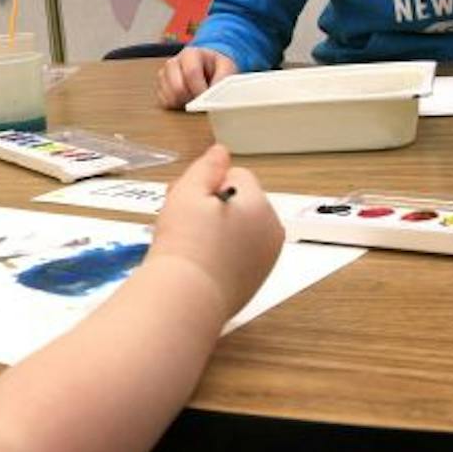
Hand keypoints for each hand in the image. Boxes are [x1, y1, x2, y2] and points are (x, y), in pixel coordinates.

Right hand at [144, 145, 281, 321]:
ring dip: (218, 231)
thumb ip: (207, 167)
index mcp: (261, 207)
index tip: (185, 199)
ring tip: (189, 243)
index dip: (207, 184)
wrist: (185, 299)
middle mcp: (271, 233)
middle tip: (181, 219)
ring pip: (240, 231)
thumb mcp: (187, 192)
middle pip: (241, 204)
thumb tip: (221, 152)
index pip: (237, 177)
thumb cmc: (185, 244)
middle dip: (213, 207)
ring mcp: (264, 262)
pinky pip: (238, 256)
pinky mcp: (253, 284)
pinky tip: (199, 262)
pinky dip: (221, 255)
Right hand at [156, 47, 237, 107]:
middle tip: (202, 100)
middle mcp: (173, 63)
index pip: (191, 73)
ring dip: (184, 103)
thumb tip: (214, 96)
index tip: (208, 99)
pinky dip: (176, 105)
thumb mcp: (226, 67)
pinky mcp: (160, 88)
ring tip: (195, 98)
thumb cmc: (216, 67)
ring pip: (169, 97)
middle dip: (191, 98)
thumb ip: (223, 78)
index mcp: (190, 54)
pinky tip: (186, 100)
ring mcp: (164, 75)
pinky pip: (164, 102)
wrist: (207, 67)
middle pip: (177, 87)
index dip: (200, 89)